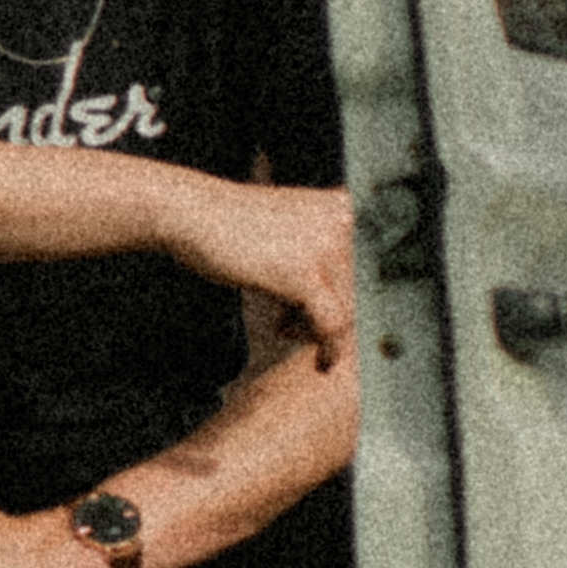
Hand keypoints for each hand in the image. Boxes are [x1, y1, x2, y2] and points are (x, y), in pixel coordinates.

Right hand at [179, 175, 353, 367]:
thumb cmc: (232, 223)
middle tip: (312, 330)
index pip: (375, 266)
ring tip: (291, 329)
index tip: (361, 329)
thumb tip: (355, 298)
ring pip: (351, 309)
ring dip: (324, 330)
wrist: (191, 213)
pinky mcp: (304, 275)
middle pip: (363, 290)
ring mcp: (326, 247)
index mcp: (345, 207)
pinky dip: (329, 348)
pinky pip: (332, 324)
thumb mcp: (291, 228)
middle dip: (338, 315)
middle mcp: (345, 223)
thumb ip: (324, 251)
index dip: (366, 301)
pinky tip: (322, 360)